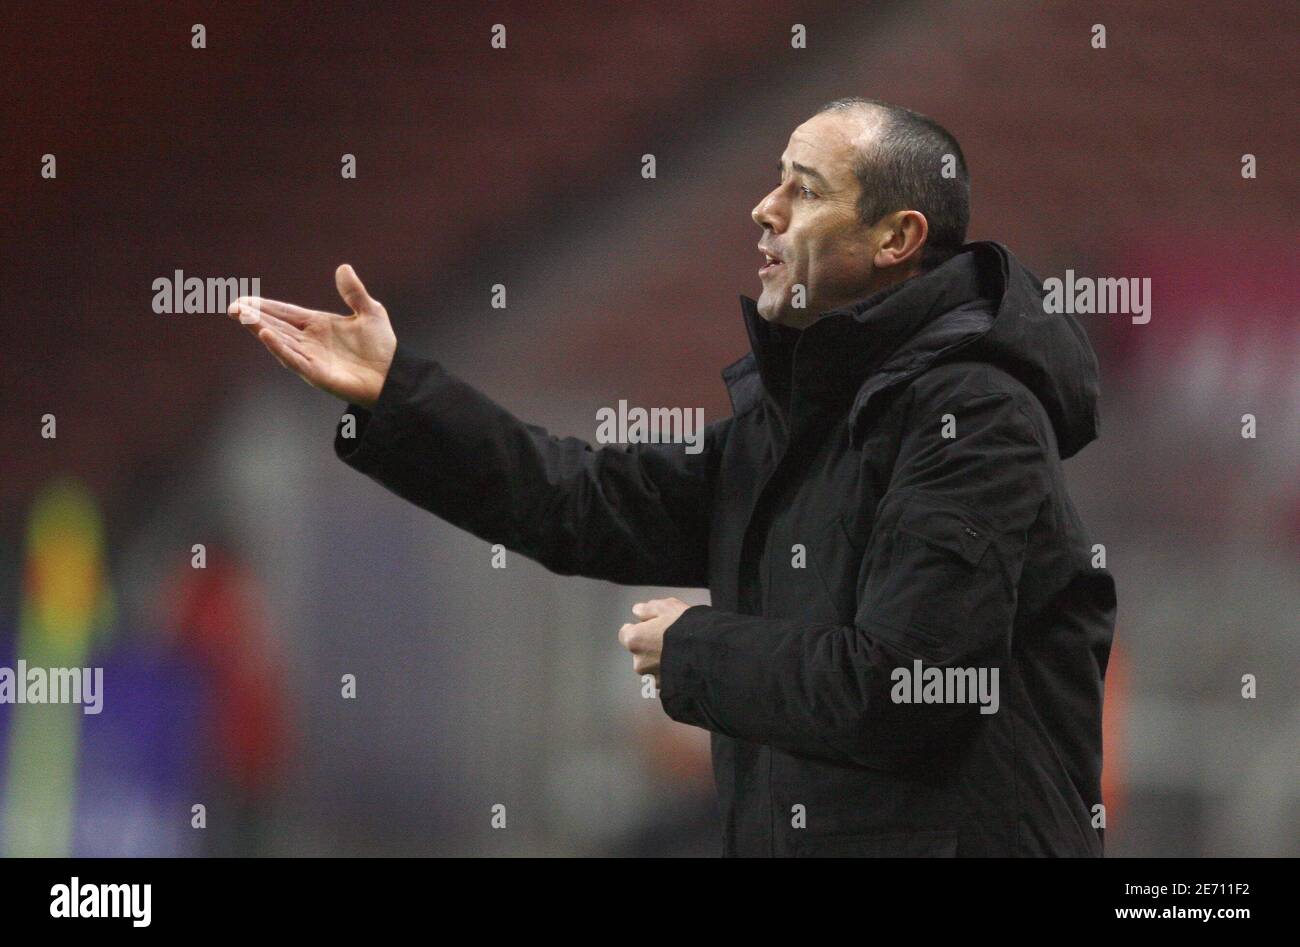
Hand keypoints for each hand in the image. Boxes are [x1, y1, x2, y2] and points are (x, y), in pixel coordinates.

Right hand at [228, 264, 397, 408]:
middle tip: (232, 307)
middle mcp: (309, 341)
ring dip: (260, 327)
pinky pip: (294, 359)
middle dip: (254, 316)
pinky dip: (279, 347)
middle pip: (276, 325)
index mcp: (317, 325)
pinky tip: (265, 335)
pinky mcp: (317, 373)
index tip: (243, 299)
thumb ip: (354, 292)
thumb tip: (343, 268)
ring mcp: (311, 357)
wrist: (393, 376)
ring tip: (241, 315)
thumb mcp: (370, 312)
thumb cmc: (381, 347)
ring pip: (280, 340)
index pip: (285, 312)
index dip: (265, 306)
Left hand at [618, 597, 690, 687]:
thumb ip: (648, 608)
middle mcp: (639, 662)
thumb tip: (637, 611)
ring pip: (652, 667)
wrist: (708, 654)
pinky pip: (665, 679)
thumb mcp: (667, 607)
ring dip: (661, 661)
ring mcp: (653, 678)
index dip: (638, 628)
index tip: (649, 625)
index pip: (625, 634)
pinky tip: (685, 665)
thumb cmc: (685, 628)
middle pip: (640, 652)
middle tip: (670, 638)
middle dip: (650, 646)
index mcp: (635, 640)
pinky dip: (671, 673)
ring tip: (681, 652)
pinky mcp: (666, 689)